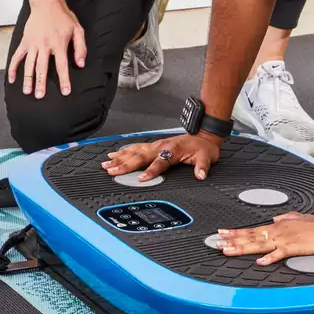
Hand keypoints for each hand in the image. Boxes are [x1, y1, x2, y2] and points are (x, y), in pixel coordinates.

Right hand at [8, 0, 85, 97]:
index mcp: (59, 44)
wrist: (46, 3)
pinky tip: (12, 79)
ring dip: (28, 79)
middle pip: (42, 68)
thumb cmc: (63, 17)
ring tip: (27, 92)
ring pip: (29, 65)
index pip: (62, 66)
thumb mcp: (78, 30)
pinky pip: (17, 57)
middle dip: (41, 83)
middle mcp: (45, 46)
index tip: (65, 92)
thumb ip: (80, 48)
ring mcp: (33, 44)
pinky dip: (13, 68)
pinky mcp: (24, 42)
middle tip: (40, 96)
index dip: (64, 79)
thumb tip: (80, 64)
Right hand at [102, 132, 222, 181]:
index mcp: (173, 150)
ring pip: (134, 151)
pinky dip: (124, 151)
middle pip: (140, 156)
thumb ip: (202, 166)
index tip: (141, 179)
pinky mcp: (153, 145)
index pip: (160, 162)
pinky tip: (115, 154)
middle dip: (125, 164)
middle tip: (111, 170)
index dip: (151, 171)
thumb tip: (201, 175)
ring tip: (106, 163)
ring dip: (120, 158)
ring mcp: (155, 145)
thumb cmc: (203, 147)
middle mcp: (161, 146)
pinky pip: (135, 147)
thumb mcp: (207, 157)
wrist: (203, 135)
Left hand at [218, 212, 313, 265]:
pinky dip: (270, 257)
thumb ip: (285, 218)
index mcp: (278, 227)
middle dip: (233, 240)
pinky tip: (260, 261)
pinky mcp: (296, 247)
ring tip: (228, 251)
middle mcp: (278, 232)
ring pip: (259, 244)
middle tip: (217, 243)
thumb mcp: (298, 218)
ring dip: (242, 248)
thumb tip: (274, 218)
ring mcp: (286, 240)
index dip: (236, 233)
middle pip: (251, 237)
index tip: (223, 233)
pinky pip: (280, 253)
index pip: (252, 230)